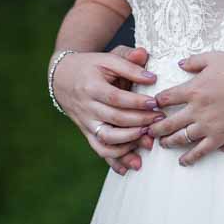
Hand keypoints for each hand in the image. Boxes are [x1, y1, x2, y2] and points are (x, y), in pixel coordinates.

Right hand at [53, 44, 163, 175]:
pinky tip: (131, 165)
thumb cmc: (93, 66)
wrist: (63, 77)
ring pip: (106, 139)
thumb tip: (151, 75)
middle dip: (140, 122)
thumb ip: (130, 63)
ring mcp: (86, 122)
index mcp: (92, 86)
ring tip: (149, 142)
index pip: (116, 98)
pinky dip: (115, 160)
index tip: (156, 103)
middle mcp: (87, 107)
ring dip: (129, 144)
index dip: (137, 103)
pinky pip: (99, 150)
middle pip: (114, 119)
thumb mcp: (109, 58)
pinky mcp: (87, 132)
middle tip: (160, 121)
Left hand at [149, 51, 223, 165]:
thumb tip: (180, 64)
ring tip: (162, 144)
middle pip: (168, 122)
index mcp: (193, 89)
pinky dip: (190, 158)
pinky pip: (201, 151)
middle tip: (148, 130)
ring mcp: (207, 125)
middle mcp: (196, 109)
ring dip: (168, 142)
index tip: (152, 106)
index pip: (166, 98)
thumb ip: (195, 61)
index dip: (157, 102)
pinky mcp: (220, 137)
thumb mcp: (215, 57)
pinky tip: (183, 161)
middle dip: (156, 127)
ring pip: (181, 138)